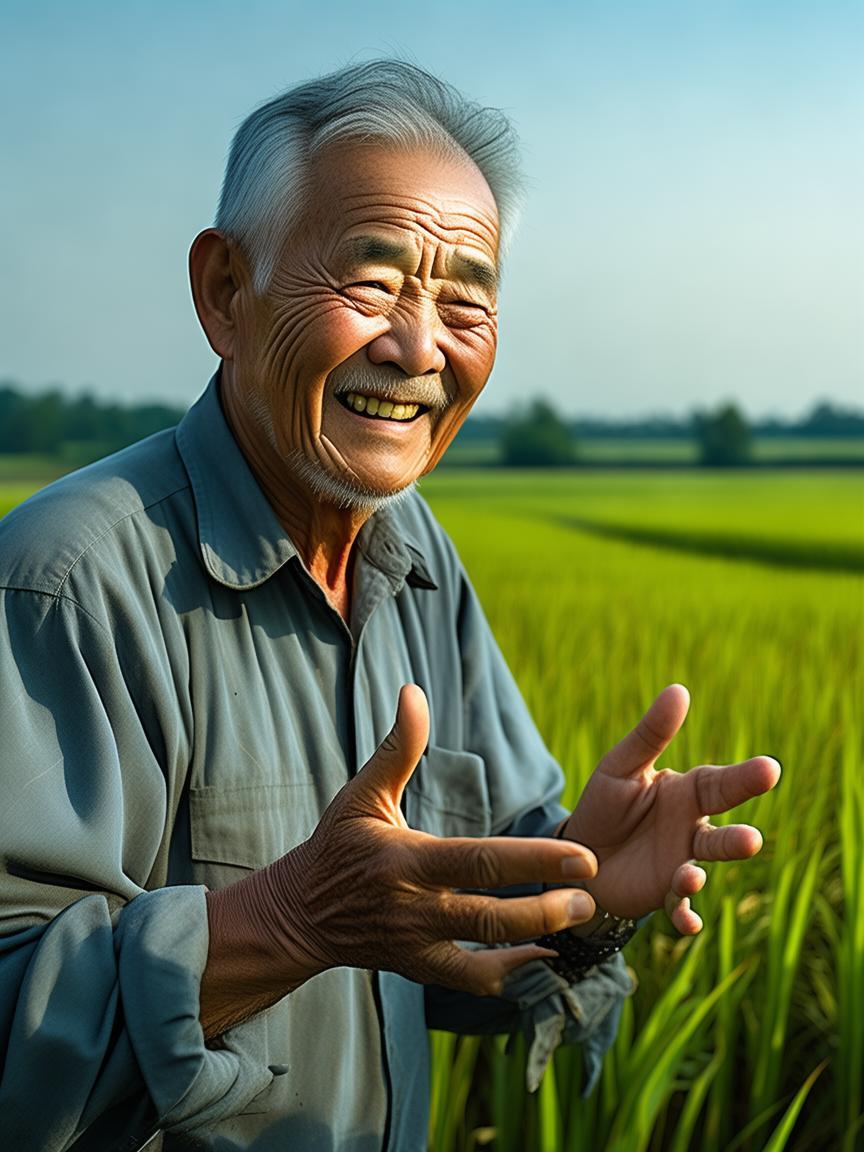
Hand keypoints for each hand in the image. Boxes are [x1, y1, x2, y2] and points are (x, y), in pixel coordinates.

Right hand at [202, 684, 598, 1035]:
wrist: (300, 914)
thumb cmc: (336, 845)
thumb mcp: (362, 794)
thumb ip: (397, 747)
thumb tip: (413, 692)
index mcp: (405, 861)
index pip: (478, 862)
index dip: (533, 860)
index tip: (583, 858)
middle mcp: (414, 908)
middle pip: (490, 916)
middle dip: (546, 910)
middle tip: (592, 896)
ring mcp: (417, 944)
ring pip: (485, 953)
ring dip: (536, 940)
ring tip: (580, 919)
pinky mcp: (418, 969)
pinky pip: (470, 980)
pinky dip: (509, 973)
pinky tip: (544, 954)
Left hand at [561, 685, 780, 933]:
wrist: (578, 855)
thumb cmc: (605, 805)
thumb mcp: (621, 766)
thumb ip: (651, 734)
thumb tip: (679, 689)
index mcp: (687, 793)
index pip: (721, 783)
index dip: (745, 778)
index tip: (771, 769)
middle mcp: (692, 830)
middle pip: (721, 834)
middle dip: (737, 839)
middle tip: (752, 840)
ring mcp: (681, 864)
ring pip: (700, 870)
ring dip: (700, 876)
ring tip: (691, 876)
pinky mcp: (663, 895)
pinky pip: (679, 908)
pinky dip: (685, 917)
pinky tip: (687, 924)